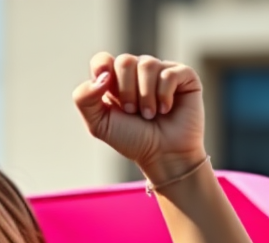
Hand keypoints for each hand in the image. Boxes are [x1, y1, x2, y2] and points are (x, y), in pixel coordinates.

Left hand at [73, 52, 206, 183]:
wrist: (162, 155)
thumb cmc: (132, 140)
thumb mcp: (100, 125)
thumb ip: (85, 99)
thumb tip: (101, 76)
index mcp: (115, 82)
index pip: (102, 60)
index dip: (102, 67)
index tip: (105, 85)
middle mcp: (138, 73)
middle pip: (124, 61)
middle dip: (126, 91)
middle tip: (132, 112)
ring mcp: (161, 71)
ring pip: (147, 64)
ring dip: (145, 97)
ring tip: (149, 115)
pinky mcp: (183, 75)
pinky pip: (168, 73)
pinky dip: (164, 96)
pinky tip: (166, 109)